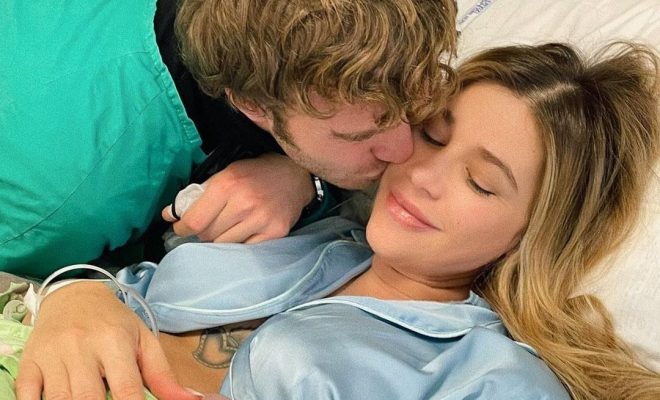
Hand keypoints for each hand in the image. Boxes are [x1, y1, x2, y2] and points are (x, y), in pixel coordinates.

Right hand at [15, 281, 200, 399]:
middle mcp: (81, 347)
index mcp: (115, 341)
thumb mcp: (143, 342)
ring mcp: (52, 355)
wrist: (73, 296)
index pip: (125, 389)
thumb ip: (164, 376)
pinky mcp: (29, 363)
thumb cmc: (114, 323)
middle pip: (88, 399)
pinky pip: (27, 396)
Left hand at [162, 153, 314, 242]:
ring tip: (228, 228)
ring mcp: (261, 220)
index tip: (181, 229)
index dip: (182, 228)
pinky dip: (240, 244)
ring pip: (225, 245)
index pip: (194, 220)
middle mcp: (244, 203)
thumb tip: (170, 215)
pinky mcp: (275, 232)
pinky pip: (245, 249)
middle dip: (202, 233)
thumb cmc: (256, 174)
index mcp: (227, 185)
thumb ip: (199, 194)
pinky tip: (243, 233)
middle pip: (208, 235)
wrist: (295, 174)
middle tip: (208, 226)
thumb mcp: (226, 174)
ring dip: (221, 240)